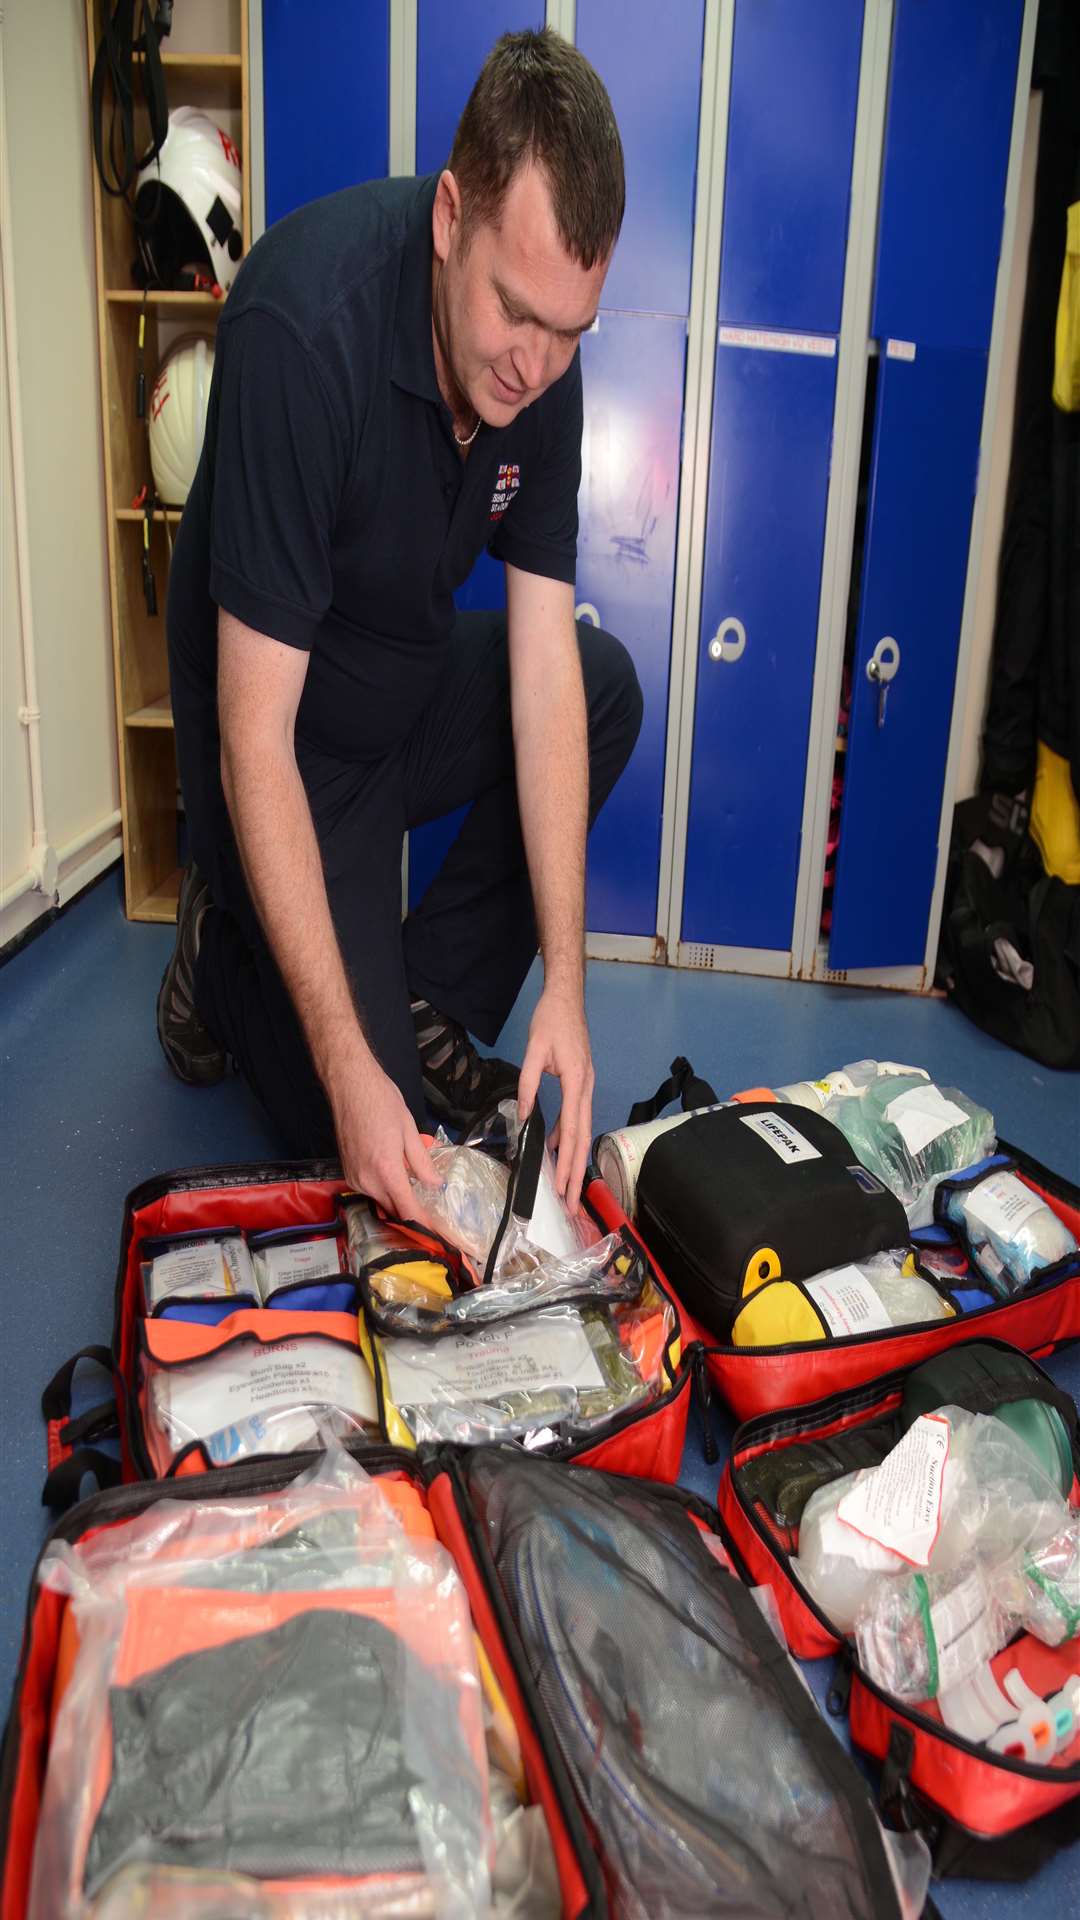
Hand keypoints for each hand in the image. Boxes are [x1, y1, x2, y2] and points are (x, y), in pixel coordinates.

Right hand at [329, 1057, 440, 1223]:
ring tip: (418, 1191)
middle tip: (434, 1216)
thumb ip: (422, 1163)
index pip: (407, 1209)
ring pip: (381, 1199)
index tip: (438, 1237)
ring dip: (398, 1200)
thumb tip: (434, 1185)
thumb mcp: (409, 1131)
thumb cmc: (381, 1101)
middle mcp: (366, 1179)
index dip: (424, 1226)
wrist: (349, 1084)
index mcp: (385, 1170)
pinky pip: (370, 1189)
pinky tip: (397, 1176)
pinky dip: (385, 1188)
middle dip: (413, 1215)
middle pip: (393, 1209)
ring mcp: (354, 1177)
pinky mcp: (347, 1171)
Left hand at [517, 984, 593, 1211]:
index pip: (572, 1131)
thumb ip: (528, 1085)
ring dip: (572, 1158)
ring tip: (564, 1185)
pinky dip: (566, 1136)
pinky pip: (575, 1116)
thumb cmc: (551, 1020)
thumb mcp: (533, 1051)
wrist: (566, 996)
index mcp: (577, 1082)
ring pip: (581, 1129)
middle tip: (571, 1202)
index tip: (563, 1187)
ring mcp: (586, 1085)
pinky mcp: (580, 1082)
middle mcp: (586, 1087)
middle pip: (582, 1137)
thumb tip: (524, 1116)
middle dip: (575, 1172)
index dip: (567, 1161)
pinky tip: (553, 1148)